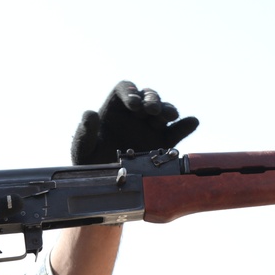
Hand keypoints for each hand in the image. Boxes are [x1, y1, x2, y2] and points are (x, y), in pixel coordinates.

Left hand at [71, 80, 198, 164]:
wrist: (105, 185)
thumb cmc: (89, 164)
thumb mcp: (82, 150)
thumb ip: (85, 132)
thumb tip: (90, 113)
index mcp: (114, 109)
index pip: (125, 89)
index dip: (131, 92)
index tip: (133, 105)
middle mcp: (135, 115)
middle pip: (148, 96)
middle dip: (152, 100)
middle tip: (152, 110)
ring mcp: (150, 128)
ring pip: (163, 111)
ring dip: (167, 110)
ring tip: (168, 116)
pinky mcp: (162, 143)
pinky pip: (176, 132)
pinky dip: (185, 126)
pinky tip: (192, 122)